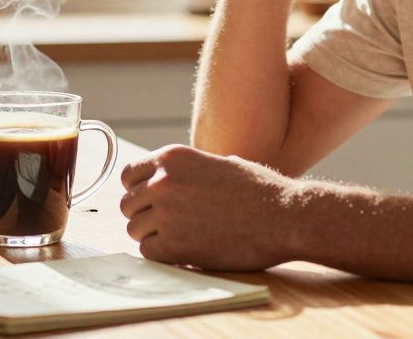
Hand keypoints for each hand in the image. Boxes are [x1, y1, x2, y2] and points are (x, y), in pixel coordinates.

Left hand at [119, 145, 307, 270]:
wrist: (284, 217)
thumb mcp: (220, 163)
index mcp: (172, 157)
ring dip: (152, 236)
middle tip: (168, 225)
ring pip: (134, 229)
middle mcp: (163, 181)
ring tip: (180, 238)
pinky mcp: (174, 244)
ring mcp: (166, 212)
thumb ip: (190, 170)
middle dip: (144, 216)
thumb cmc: (260, 192)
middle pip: (128, 205)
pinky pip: (148, 251)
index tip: (150, 202)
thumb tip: (176, 177)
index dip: (138, 191)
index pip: (129, 175)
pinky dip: (162, 254)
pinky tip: (184, 250)